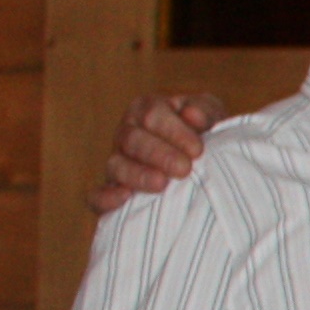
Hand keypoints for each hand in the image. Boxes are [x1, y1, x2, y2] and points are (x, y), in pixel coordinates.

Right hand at [96, 92, 222, 213]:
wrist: (210, 166)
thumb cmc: (208, 136)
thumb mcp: (212, 117)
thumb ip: (205, 110)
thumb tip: (191, 115)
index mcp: (147, 110)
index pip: (152, 115)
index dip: (173, 131)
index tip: (197, 150)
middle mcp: (127, 134)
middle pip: (132, 139)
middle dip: (159, 154)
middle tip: (184, 169)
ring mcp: (118, 163)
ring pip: (116, 166)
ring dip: (137, 175)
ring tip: (162, 184)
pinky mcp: (113, 192)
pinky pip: (97, 196)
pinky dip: (106, 197)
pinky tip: (124, 199)